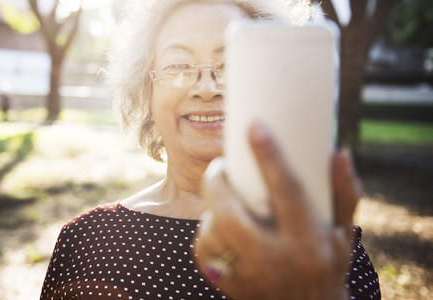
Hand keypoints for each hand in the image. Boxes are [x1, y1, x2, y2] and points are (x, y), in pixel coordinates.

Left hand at [194, 123, 359, 299]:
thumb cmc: (326, 263)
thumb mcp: (342, 232)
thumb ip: (344, 193)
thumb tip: (339, 153)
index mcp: (308, 241)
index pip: (287, 191)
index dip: (269, 156)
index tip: (254, 126)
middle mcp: (276, 259)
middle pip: (231, 213)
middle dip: (217, 182)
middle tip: (219, 167)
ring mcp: (249, 276)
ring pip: (213, 231)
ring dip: (212, 209)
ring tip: (221, 199)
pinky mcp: (229, 286)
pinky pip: (204, 252)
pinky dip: (206, 233)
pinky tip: (217, 227)